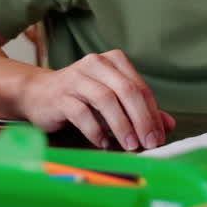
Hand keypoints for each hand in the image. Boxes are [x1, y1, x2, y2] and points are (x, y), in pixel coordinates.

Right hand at [16, 49, 175, 149]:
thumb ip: (140, 110)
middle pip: (126, 90)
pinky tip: (103, 143)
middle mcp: (96, 64)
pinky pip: (81, 113)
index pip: (140, 87)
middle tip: (148, 143)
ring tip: (129, 145)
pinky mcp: (59, 95)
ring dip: (121, 125)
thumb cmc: (81, 97)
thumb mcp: (113, 99)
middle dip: (141, 119)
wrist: (38, 94)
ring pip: (105, 100)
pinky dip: (95, 130)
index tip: (158, 137)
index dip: (152, 113)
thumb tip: (168, 125)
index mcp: (114, 61)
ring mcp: (76, 78)